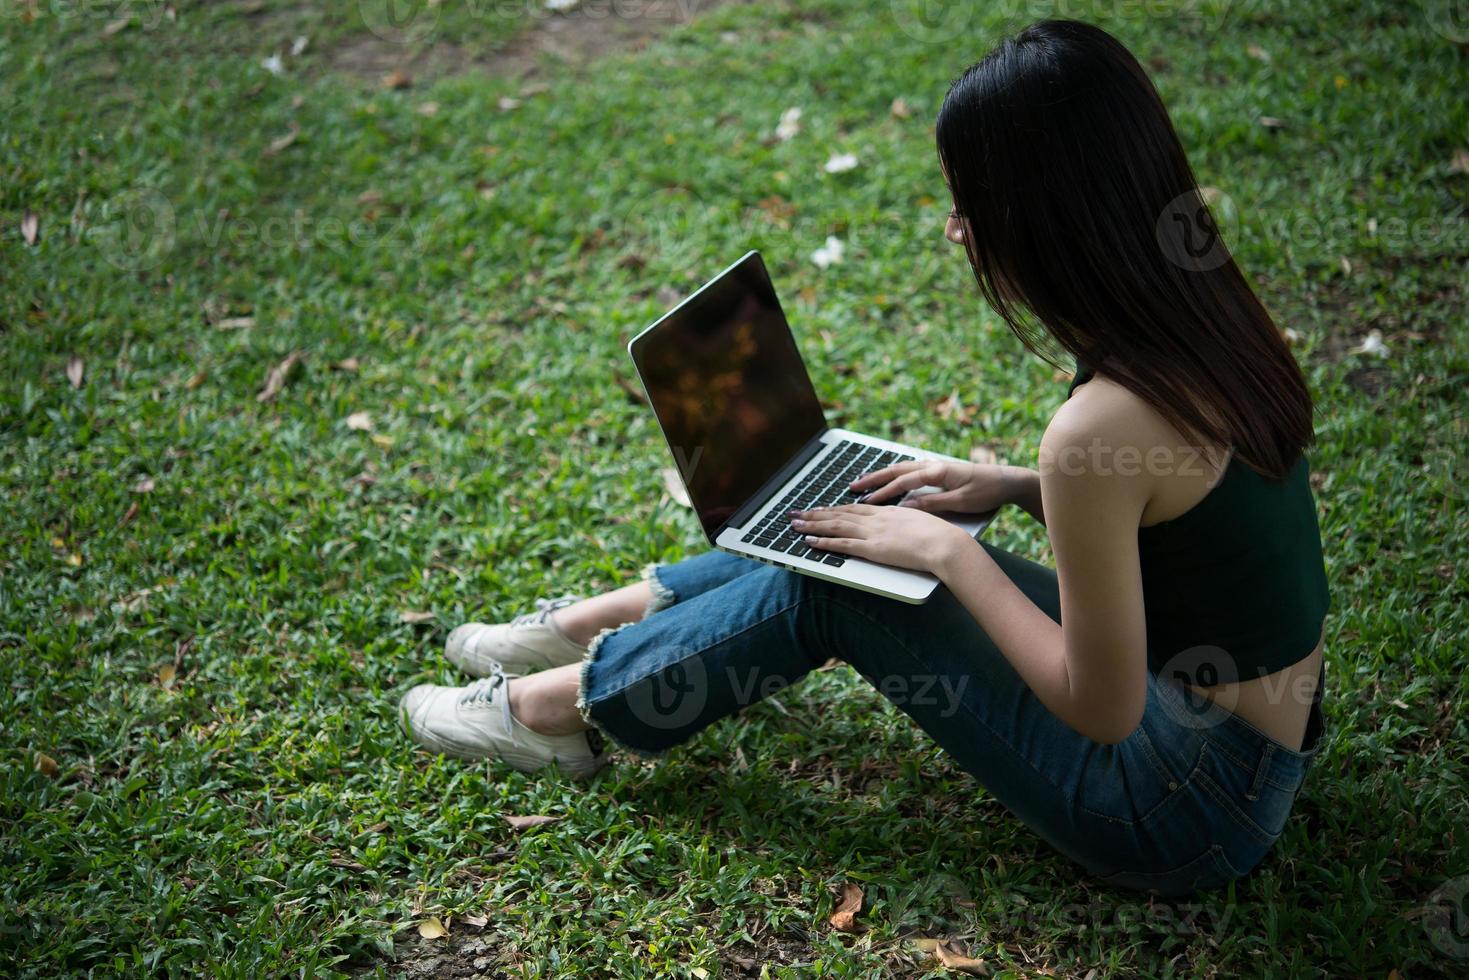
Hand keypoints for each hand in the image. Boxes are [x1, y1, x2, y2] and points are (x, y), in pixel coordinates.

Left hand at [788, 503, 973, 574]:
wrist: (945, 544)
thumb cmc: (939, 536)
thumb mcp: (920, 523)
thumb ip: (906, 523)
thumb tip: (902, 525)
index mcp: (888, 512)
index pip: (855, 508)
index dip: (835, 508)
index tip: (821, 508)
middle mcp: (877, 519)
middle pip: (839, 514)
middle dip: (815, 514)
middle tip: (796, 513)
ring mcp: (873, 533)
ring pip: (836, 526)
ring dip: (812, 525)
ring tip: (794, 524)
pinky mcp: (872, 549)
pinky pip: (843, 544)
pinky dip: (824, 542)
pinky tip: (810, 541)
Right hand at [849, 458, 1031, 515]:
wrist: (1008, 481)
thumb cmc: (987, 492)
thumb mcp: (961, 502)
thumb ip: (932, 503)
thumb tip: (905, 506)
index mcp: (938, 471)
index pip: (903, 481)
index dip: (883, 492)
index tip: (866, 500)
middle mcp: (934, 465)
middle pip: (896, 470)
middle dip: (873, 478)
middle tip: (853, 485)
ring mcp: (936, 467)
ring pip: (902, 469)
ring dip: (882, 475)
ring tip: (863, 481)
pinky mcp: (940, 471)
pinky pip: (911, 472)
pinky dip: (895, 475)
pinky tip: (888, 480)